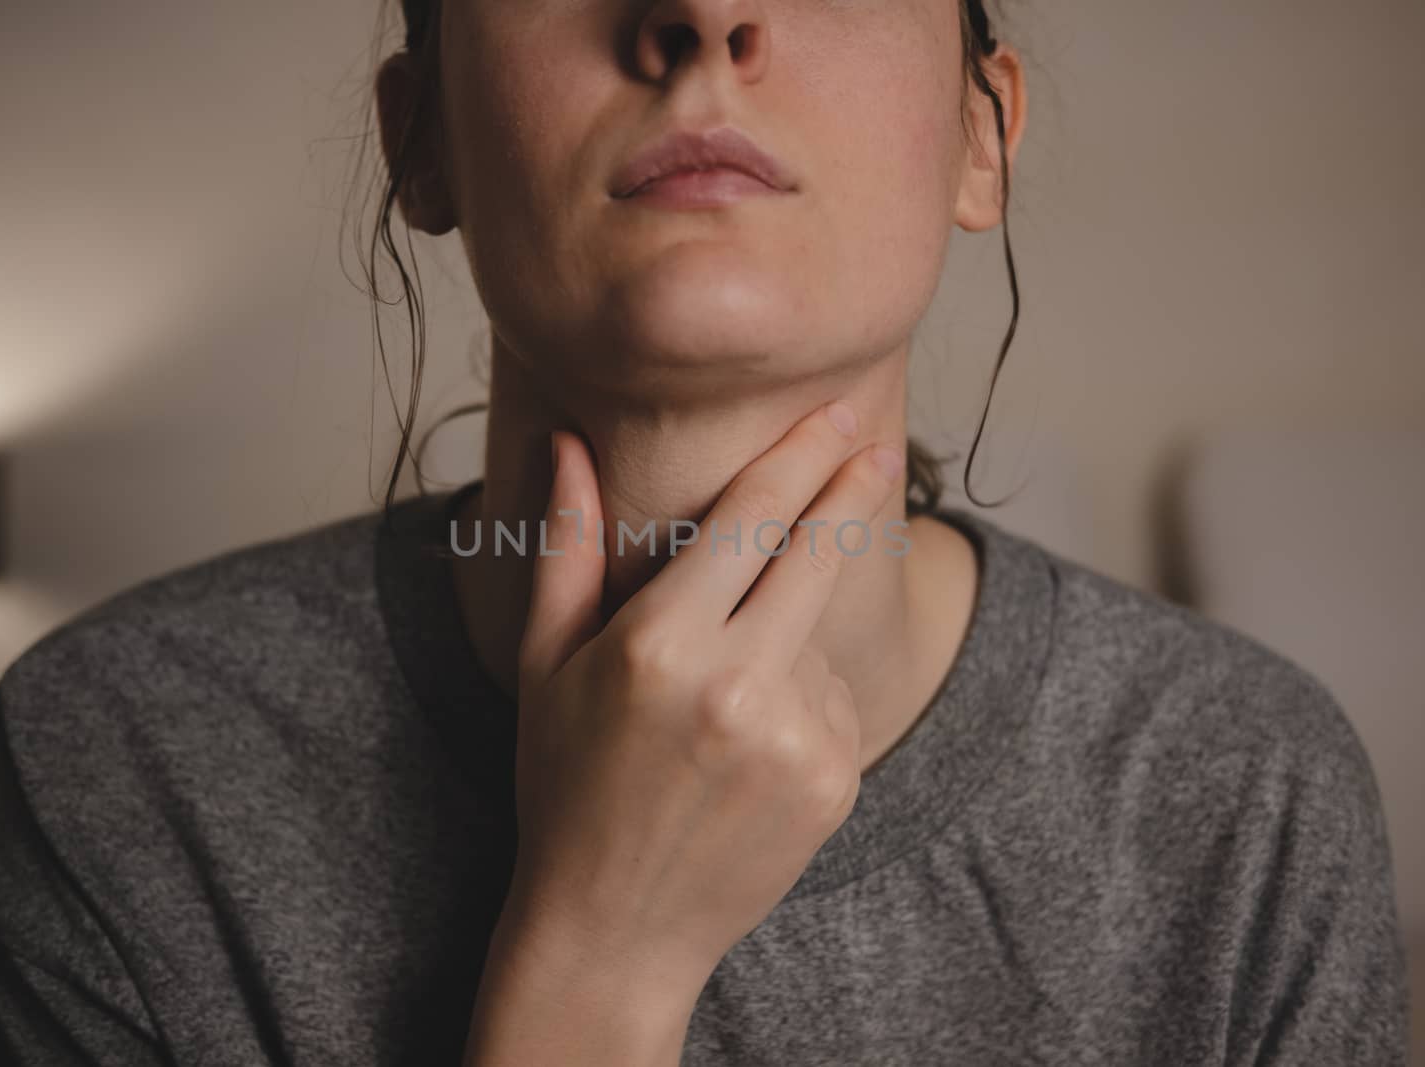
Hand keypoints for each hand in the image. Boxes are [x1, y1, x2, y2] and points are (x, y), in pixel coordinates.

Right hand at [503, 401, 905, 996]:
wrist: (616, 927)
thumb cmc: (565, 785)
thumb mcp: (547, 664)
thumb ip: (566, 547)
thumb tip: (568, 444)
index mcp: (658, 645)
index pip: (752, 518)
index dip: (801, 455)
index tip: (837, 413)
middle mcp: (737, 685)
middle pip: (820, 553)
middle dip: (853, 489)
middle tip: (877, 445)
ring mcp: (796, 737)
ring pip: (820, 635)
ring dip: (792, 633)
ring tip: (719, 703)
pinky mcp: (836, 780)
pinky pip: (835, 700)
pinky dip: (805, 698)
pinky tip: (748, 745)